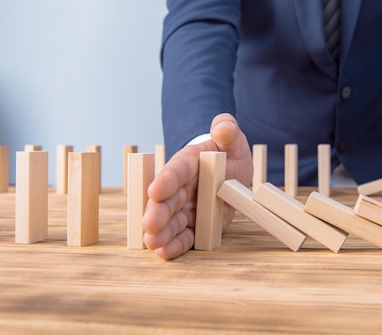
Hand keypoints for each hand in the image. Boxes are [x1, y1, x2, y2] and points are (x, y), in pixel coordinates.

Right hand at [142, 113, 252, 259]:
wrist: (231, 171)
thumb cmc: (228, 152)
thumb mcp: (232, 138)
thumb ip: (227, 129)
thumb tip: (222, 127)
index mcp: (188, 163)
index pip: (177, 171)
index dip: (166, 180)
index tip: (155, 191)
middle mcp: (182, 187)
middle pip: (168, 200)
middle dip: (158, 213)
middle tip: (149, 225)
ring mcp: (187, 207)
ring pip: (172, 221)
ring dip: (162, 233)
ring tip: (153, 243)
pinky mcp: (196, 225)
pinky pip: (185, 236)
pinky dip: (176, 246)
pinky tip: (165, 254)